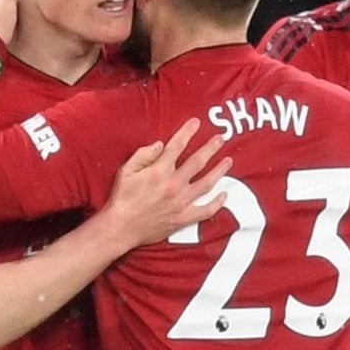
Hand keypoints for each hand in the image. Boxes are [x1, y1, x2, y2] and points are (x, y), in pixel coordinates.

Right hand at [104, 119, 228, 247]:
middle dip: (211, 148)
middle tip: (221, 138)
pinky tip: (224, 195)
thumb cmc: (121, 198)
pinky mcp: (183, 218)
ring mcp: (181, 202)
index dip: (188, 132)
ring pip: (207, 183)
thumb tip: (161, 144)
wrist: (121, 227)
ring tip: (228, 161)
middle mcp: (174, 184)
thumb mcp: (125, 171)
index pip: (177, 146)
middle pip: (198, 162)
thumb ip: (143, 155)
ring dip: (219, 171)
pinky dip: (217, 203)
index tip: (196, 122)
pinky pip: (206, 210)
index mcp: (159, 171)